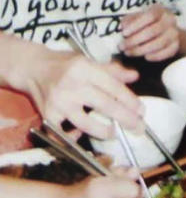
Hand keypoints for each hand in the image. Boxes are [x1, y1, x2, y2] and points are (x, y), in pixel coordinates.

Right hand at [20, 50, 142, 138]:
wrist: (32, 67)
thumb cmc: (64, 64)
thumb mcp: (89, 61)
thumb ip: (112, 70)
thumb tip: (135, 76)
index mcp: (85, 69)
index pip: (113, 87)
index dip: (130, 101)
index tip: (142, 111)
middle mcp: (72, 85)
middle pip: (105, 105)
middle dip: (125, 118)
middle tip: (138, 127)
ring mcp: (59, 102)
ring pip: (86, 122)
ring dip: (103, 131)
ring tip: (114, 133)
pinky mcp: (47, 115)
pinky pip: (63, 132)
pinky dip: (73, 136)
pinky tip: (81, 134)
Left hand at [121, 6, 178, 60]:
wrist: (163, 30)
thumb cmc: (145, 23)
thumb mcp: (136, 18)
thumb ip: (128, 21)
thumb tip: (123, 27)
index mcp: (160, 10)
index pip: (150, 16)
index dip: (136, 25)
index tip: (124, 33)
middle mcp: (170, 20)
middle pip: (153, 31)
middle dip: (135, 40)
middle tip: (122, 47)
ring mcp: (174, 33)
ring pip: (159, 43)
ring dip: (142, 50)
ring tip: (129, 53)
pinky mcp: (176, 45)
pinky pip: (167, 52)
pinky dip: (155, 56)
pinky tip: (145, 57)